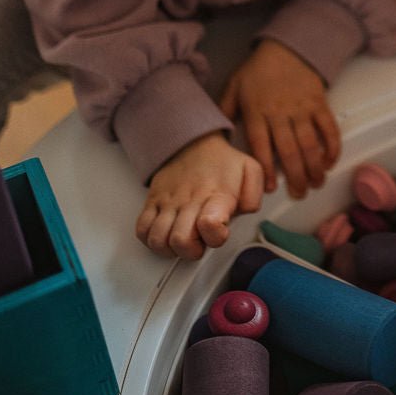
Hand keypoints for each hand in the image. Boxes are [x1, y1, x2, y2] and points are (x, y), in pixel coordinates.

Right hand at [135, 131, 263, 259]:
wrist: (193, 143)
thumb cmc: (222, 163)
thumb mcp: (250, 171)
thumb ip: (254, 195)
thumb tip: (244, 211)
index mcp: (216, 195)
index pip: (210, 225)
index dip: (215, 236)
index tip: (219, 232)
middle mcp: (189, 201)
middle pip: (181, 241)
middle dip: (192, 251)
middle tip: (200, 242)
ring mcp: (168, 202)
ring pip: (158, 240)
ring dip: (170, 248)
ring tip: (183, 240)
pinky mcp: (152, 202)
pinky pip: (141, 230)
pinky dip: (151, 240)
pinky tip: (166, 235)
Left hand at [218, 39, 341, 198]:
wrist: (288, 47)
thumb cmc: (258, 70)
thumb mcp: (234, 86)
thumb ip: (224, 111)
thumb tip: (217, 135)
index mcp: (257, 112)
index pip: (261, 146)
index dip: (266, 169)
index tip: (271, 188)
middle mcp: (280, 113)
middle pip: (289, 151)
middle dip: (295, 177)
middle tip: (299, 194)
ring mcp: (302, 109)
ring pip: (310, 144)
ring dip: (314, 167)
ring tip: (315, 184)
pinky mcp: (319, 103)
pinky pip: (328, 128)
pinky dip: (331, 147)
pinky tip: (330, 162)